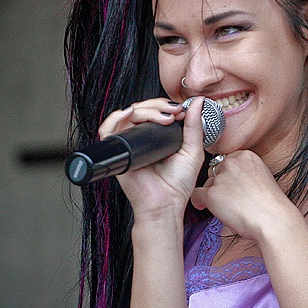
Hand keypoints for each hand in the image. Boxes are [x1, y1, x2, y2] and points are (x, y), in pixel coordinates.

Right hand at [97, 97, 206, 218]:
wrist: (166, 205)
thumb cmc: (177, 185)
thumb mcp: (192, 151)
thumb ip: (194, 126)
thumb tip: (199, 102)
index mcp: (157, 136)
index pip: (155, 110)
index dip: (166, 105)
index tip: (182, 109)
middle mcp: (141, 138)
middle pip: (141, 109)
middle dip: (158, 105)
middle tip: (174, 112)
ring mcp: (129, 144)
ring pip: (127, 115)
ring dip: (145, 110)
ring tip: (163, 117)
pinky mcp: (119, 152)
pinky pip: (108, 130)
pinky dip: (115, 117)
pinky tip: (129, 114)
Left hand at [190, 150, 298, 241]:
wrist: (273, 219)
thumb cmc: (271, 204)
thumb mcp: (262, 176)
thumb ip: (246, 172)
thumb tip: (232, 181)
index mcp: (245, 155)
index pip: (227, 161)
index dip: (228, 175)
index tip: (233, 186)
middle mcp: (231, 162)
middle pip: (216, 171)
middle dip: (220, 184)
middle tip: (230, 198)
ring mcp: (220, 178)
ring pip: (207, 183)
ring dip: (213, 194)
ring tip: (227, 207)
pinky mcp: (211, 194)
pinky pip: (196, 195)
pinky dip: (199, 202)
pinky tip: (204, 207)